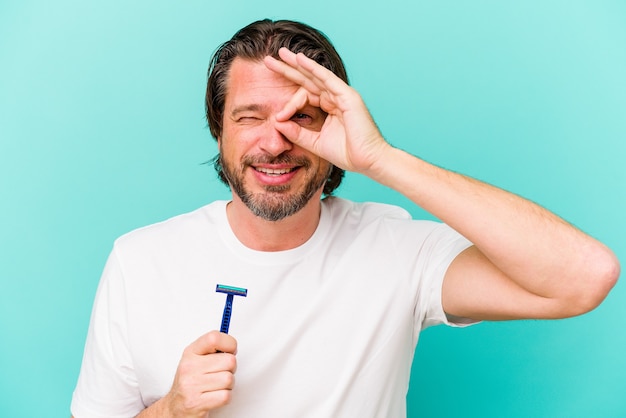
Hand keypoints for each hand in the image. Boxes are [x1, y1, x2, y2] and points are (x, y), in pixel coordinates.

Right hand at [162, 331, 236, 417]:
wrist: (174, 407)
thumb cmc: (190, 381)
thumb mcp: (196, 358)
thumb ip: (213, 349)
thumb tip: (232, 347)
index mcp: (191, 352)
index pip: (214, 338)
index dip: (229, 344)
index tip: (230, 351)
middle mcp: (189, 367)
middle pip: (229, 361)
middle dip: (231, 368)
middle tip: (221, 372)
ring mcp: (192, 385)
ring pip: (229, 379)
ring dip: (228, 385)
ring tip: (217, 385)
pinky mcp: (196, 403)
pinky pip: (225, 396)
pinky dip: (225, 397)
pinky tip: (215, 395)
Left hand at [264, 48, 391, 175]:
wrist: (367, 161)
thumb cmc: (347, 153)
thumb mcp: (315, 142)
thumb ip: (296, 133)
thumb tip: (276, 122)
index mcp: (330, 107)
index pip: (305, 95)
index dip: (289, 104)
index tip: (278, 117)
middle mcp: (336, 97)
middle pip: (308, 79)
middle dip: (288, 69)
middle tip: (269, 60)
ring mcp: (342, 95)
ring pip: (315, 75)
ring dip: (297, 64)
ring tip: (281, 53)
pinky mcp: (348, 96)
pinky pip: (327, 78)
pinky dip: (313, 68)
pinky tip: (300, 60)